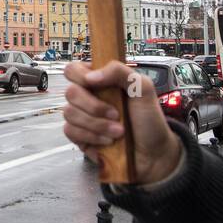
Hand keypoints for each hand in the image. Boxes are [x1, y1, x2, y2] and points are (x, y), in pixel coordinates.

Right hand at [62, 60, 178, 183]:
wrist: (153, 153)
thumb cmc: (149, 120)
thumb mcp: (143, 88)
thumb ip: (119, 72)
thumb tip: (90, 76)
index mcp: (100, 80)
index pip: (74, 69)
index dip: (79, 75)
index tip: (94, 84)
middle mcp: (88, 97)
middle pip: (70, 92)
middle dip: (94, 106)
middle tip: (116, 115)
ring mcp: (82, 117)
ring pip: (69, 113)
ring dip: (97, 124)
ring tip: (118, 132)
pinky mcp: (79, 136)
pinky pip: (71, 132)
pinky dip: (92, 137)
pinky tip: (107, 141)